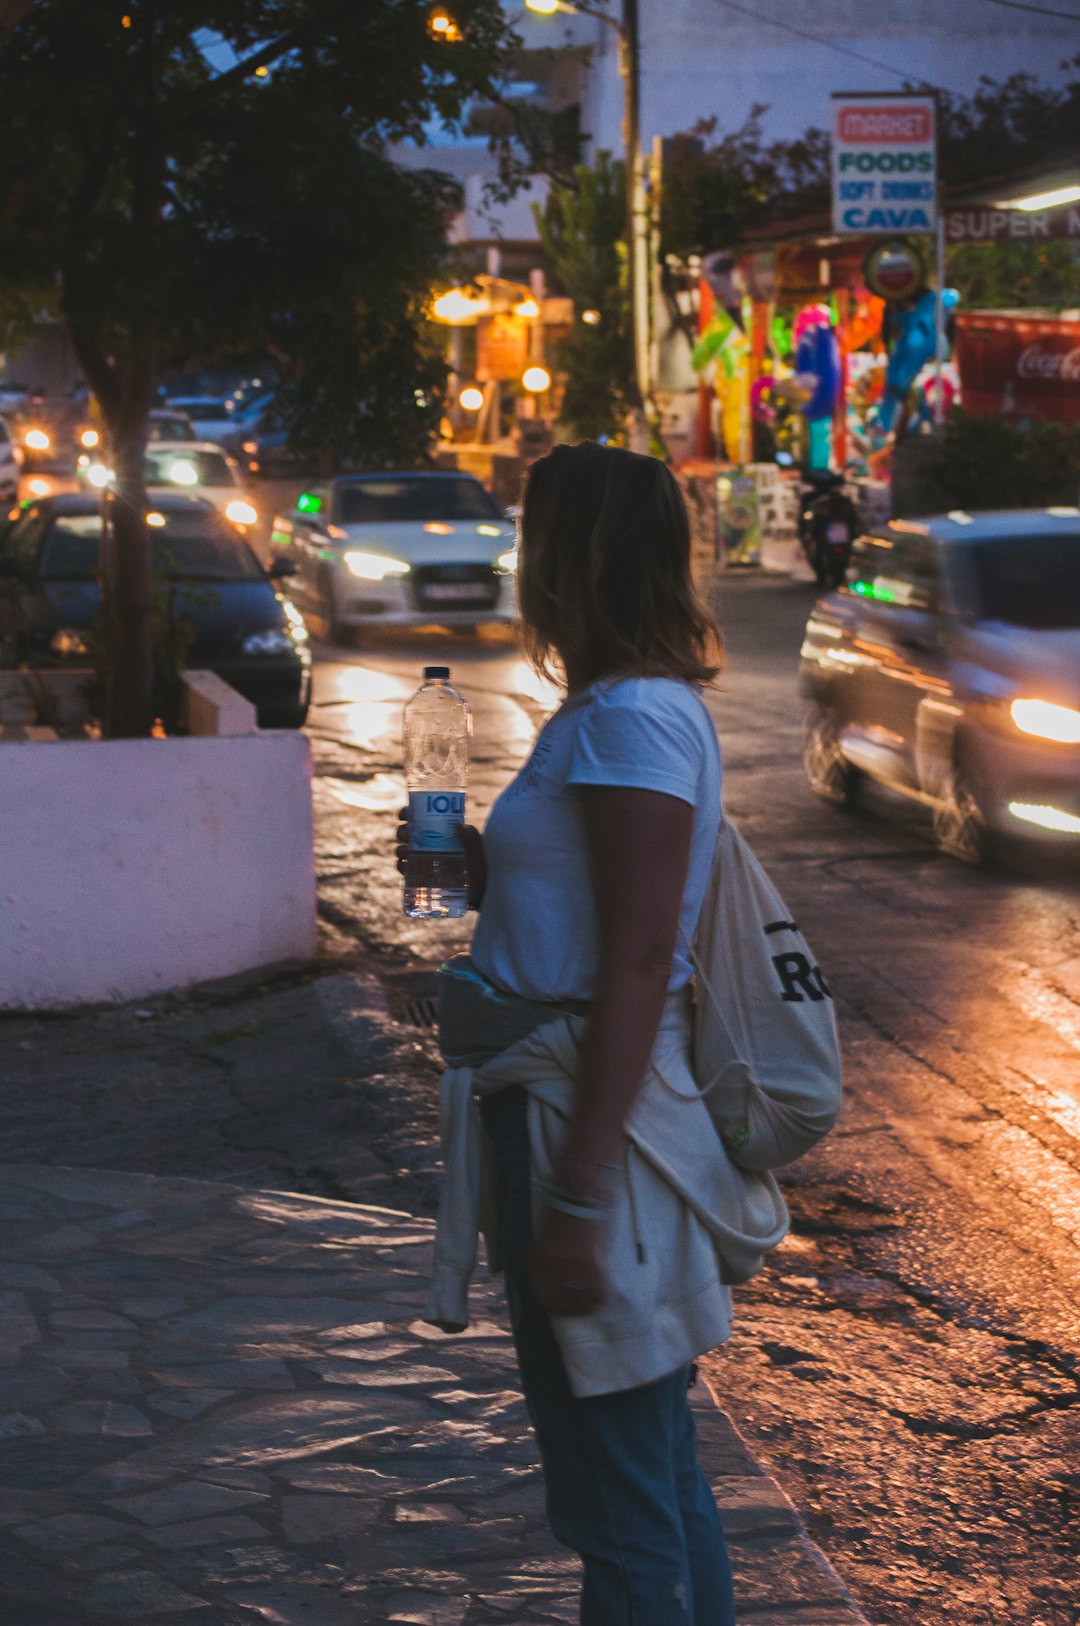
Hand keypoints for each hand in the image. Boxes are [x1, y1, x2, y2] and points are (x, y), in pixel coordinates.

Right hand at [395, 807, 486, 910]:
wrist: (481, 892)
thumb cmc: (481, 868)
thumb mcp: (478, 852)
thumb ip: (472, 838)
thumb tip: (460, 825)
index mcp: (439, 831)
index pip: (418, 817)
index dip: (407, 813)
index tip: (403, 816)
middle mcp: (427, 844)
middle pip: (406, 833)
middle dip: (402, 832)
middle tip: (407, 835)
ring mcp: (422, 861)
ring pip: (402, 851)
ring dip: (400, 850)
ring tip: (407, 852)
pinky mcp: (420, 877)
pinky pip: (405, 870)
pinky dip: (401, 867)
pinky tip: (404, 865)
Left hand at [532, 1203, 607, 1318]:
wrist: (579, 1194)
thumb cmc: (561, 1211)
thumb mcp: (544, 1235)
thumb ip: (544, 1255)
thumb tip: (547, 1274)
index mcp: (540, 1259)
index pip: (543, 1293)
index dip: (551, 1304)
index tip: (558, 1308)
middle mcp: (555, 1265)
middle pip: (560, 1299)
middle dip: (568, 1309)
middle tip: (576, 1311)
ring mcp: (574, 1265)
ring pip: (580, 1298)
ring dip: (585, 1306)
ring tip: (589, 1308)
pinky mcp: (593, 1261)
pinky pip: (597, 1289)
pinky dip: (599, 1297)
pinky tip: (601, 1299)